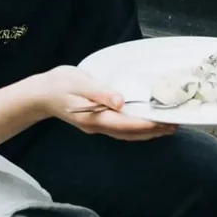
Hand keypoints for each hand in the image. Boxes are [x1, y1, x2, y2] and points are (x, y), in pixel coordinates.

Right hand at [28, 66, 176, 139]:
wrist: (41, 93)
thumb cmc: (60, 84)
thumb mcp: (80, 83)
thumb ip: (100, 93)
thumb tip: (120, 102)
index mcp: (94, 117)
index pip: (126, 125)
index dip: (147, 125)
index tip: (166, 123)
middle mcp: (98, 125)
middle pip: (130, 133)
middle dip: (152, 131)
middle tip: (175, 125)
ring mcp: (97, 125)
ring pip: (126, 133)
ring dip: (147, 131)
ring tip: (167, 126)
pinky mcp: (97, 120)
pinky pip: (121, 128)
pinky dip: (136, 127)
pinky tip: (146, 122)